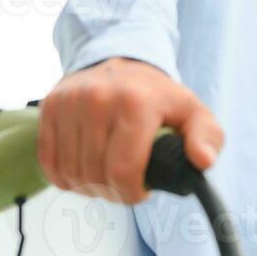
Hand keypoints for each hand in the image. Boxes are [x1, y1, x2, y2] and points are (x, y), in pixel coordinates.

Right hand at [37, 56, 224, 205]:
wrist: (118, 62)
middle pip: (96, 177)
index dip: (131, 194)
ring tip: (106, 176)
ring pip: (71, 174)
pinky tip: (84, 170)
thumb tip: (203, 161)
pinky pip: (49, 163)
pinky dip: (66, 178)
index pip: (123, 172)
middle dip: (113, 192)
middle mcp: (97, 99)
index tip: (141, 190)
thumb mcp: (192, 112)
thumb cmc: (157, 97)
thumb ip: (207, 137)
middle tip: (125, 185)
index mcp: (136, 103)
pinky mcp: (49, 108)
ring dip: (89, 188)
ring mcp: (69, 102)